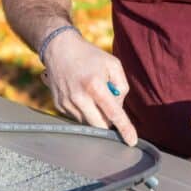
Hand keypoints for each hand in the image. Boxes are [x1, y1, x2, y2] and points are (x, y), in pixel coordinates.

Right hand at [41, 30, 137, 145]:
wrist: (59, 48)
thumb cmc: (89, 55)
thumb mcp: (113, 64)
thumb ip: (122, 87)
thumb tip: (118, 107)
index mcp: (94, 85)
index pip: (113, 113)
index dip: (124, 129)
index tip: (131, 141)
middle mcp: (78, 97)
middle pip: (100, 125)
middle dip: (108, 121)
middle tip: (107, 104)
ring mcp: (67, 103)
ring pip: (88, 122)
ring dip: (95, 114)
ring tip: (91, 93)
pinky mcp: (59, 105)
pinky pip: (77, 117)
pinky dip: (84, 110)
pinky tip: (81, 93)